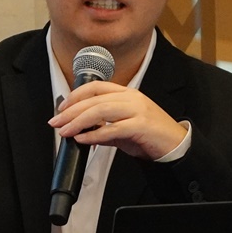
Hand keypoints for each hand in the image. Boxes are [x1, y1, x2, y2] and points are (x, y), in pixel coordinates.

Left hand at [49, 81, 186, 160]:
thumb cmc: (150, 135)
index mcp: (127, 93)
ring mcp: (137, 110)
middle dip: (71, 111)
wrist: (175, 146)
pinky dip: (94, 135)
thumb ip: (104, 126)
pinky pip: (112, 129)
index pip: (96, 87)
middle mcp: (131, 98)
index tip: (62, 108)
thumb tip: (81, 130)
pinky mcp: (141, 125)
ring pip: (100, 110)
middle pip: (94, 99)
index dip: (76, 96)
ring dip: (78, 121)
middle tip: (56, 122)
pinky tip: (83, 140)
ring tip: (65, 131)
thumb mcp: (123, 128)